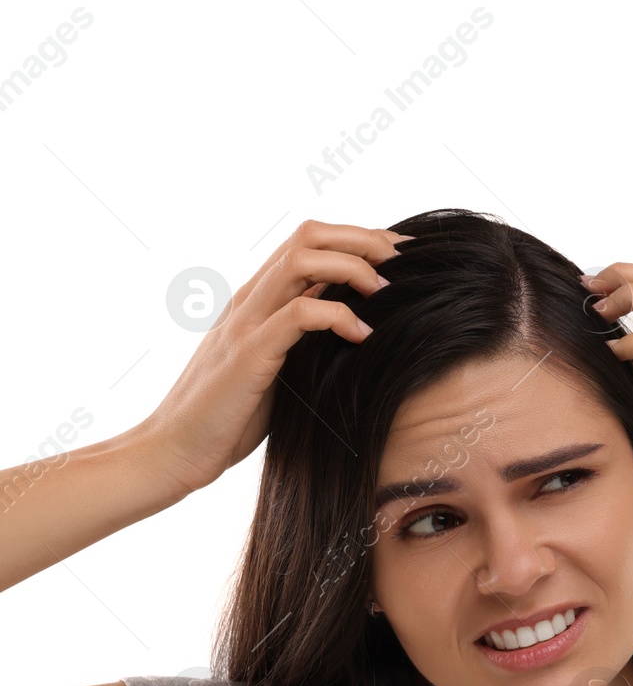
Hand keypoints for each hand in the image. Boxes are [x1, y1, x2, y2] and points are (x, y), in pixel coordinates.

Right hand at [139, 220, 407, 495]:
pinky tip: (363, 338)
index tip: (402, 255)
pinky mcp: (249, 354)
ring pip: (301, 261)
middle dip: (364, 239)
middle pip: (309, 236)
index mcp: (258, 298)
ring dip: (353, 268)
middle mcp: (250, 299)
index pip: (310, 242)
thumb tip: (362, 331)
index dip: (360, 238)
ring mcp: (246, 322)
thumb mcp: (280, 367)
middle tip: (406, 262)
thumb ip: (307, 340)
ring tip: (387, 293)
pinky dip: (339, 317)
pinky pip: (299, 315)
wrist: (174, 450)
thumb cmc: (232, 415)